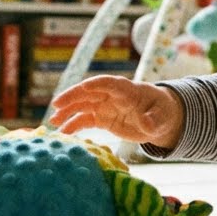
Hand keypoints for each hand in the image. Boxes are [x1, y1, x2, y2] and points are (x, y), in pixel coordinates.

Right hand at [48, 75, 183, 148]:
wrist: (161, 120)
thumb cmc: (163, 113)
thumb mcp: (162, 117)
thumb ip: (153, 120)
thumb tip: (147, 124)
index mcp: (127, 90)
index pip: (108, 83)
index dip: (95, 85)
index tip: (83, 88)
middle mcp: (112, 96)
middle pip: (89, 93)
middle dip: (73, 97)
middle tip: (56, 105)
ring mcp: (106, 106)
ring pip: (83, 106)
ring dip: (67, 112)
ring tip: (53, 121)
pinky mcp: (103, 118)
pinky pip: (85, 120)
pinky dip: (73, 125)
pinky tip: (63, 133)